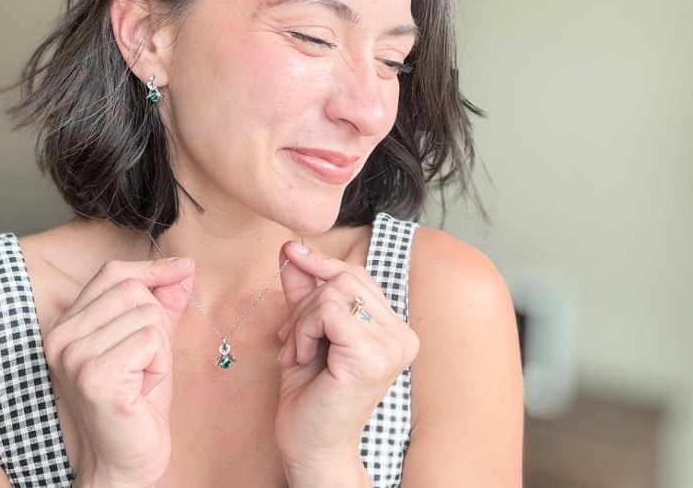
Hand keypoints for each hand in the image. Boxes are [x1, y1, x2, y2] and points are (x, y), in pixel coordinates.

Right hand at [44, 256, 194, 487]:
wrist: (125, 462)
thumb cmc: (136, 404)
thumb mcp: (151, 342)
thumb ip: (164, 303)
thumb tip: (184, 267)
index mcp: (66, 326)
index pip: (112, 273)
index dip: (151, 270)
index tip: (183, 270)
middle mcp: (61, 338)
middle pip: (133, 291)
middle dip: (156, 323)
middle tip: (145, 362)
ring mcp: (75, 357)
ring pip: (147, 315)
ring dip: (159, 349)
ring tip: (141, 378)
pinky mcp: (97, 377)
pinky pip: (152, 341)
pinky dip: (160, 365)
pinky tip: (143, 389)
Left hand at [275, 241, 418, 484]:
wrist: (309, 446)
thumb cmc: (310, 393)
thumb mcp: (305, 330)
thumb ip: (304, 290)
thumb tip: (291, 246)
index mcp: (394, 328)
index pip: (357, 274)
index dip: (321, 265)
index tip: (290, 255)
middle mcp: (403, 335)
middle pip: (345, 277)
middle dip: (305, 303)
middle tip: (290, 340)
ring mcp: (392, 347)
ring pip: (334, 292)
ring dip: (300, 320)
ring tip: (294, 354)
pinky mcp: (373, 358)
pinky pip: (329, 311)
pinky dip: (303, 330)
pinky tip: (299, 359)